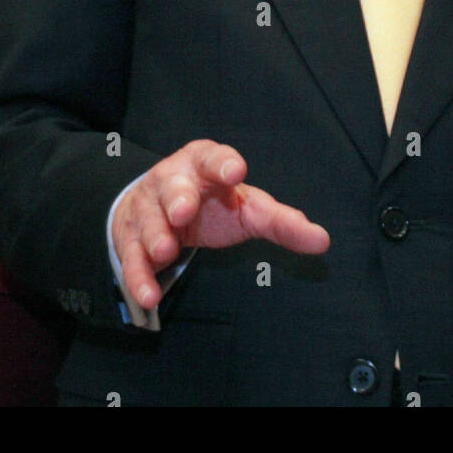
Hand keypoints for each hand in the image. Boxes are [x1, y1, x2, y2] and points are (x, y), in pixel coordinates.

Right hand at [112, 139, 329, 309]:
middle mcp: (172, 180)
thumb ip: (281, 222)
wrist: (157, 207)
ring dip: (156, 236)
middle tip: (183, 212)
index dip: (223, 162)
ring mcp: (148, 208)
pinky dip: (139, 276)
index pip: (213, 156)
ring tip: (165, 252)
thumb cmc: (211, 203)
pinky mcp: (129, 238)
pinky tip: (149, 296)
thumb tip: (322, 240)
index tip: (235, 170)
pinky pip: (132, 257)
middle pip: (173, 185)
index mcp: (204, 164)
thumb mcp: (246, 208)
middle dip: (178, 197)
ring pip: (149, 220)